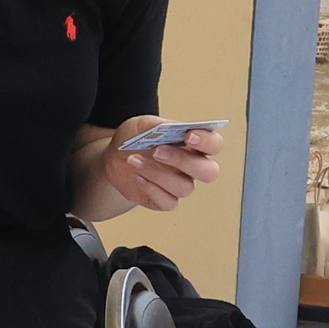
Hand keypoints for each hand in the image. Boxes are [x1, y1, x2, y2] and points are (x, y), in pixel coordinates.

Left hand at [99, 120, 220, 211]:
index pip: (214, 144)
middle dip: (184, 161)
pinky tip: (137, 177)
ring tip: (134, 160)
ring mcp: (181, 185)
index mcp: (195, 144)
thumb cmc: (135, 139)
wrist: (114, 158)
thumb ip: (157, 126)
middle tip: (158, 151)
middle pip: (209, 172)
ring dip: (158, 173)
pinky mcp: (166, 200)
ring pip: (185, 188)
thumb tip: (167, 131)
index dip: (207, 141)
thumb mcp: (142, 125)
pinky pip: (169, 202)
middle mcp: (193, 167)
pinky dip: (152, 189)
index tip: (189, 136)